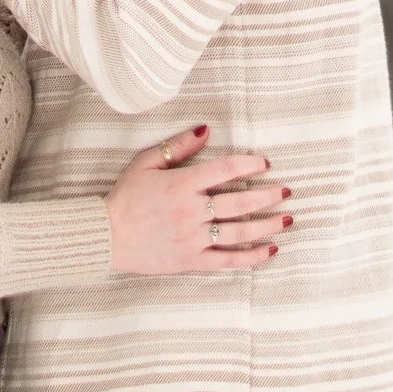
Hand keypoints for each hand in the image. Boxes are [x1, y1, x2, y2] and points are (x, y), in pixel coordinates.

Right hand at [104, 125, 290, 274]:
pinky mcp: (191, 261)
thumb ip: (178, 146)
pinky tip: (270, 250)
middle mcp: (191, 212)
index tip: (265, 164)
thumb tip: (207, 131)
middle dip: (268, 196)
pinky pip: (228, 261)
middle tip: (287, 191)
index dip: (249, 165)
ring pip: (240, 232)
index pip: (225, 170)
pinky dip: (252, 257)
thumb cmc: (125, 197)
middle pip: (239, 202)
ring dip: (268, 225)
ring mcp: (193, 239)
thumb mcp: (146, 163)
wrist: (105, 235)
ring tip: (287, 219)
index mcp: (181, 185)